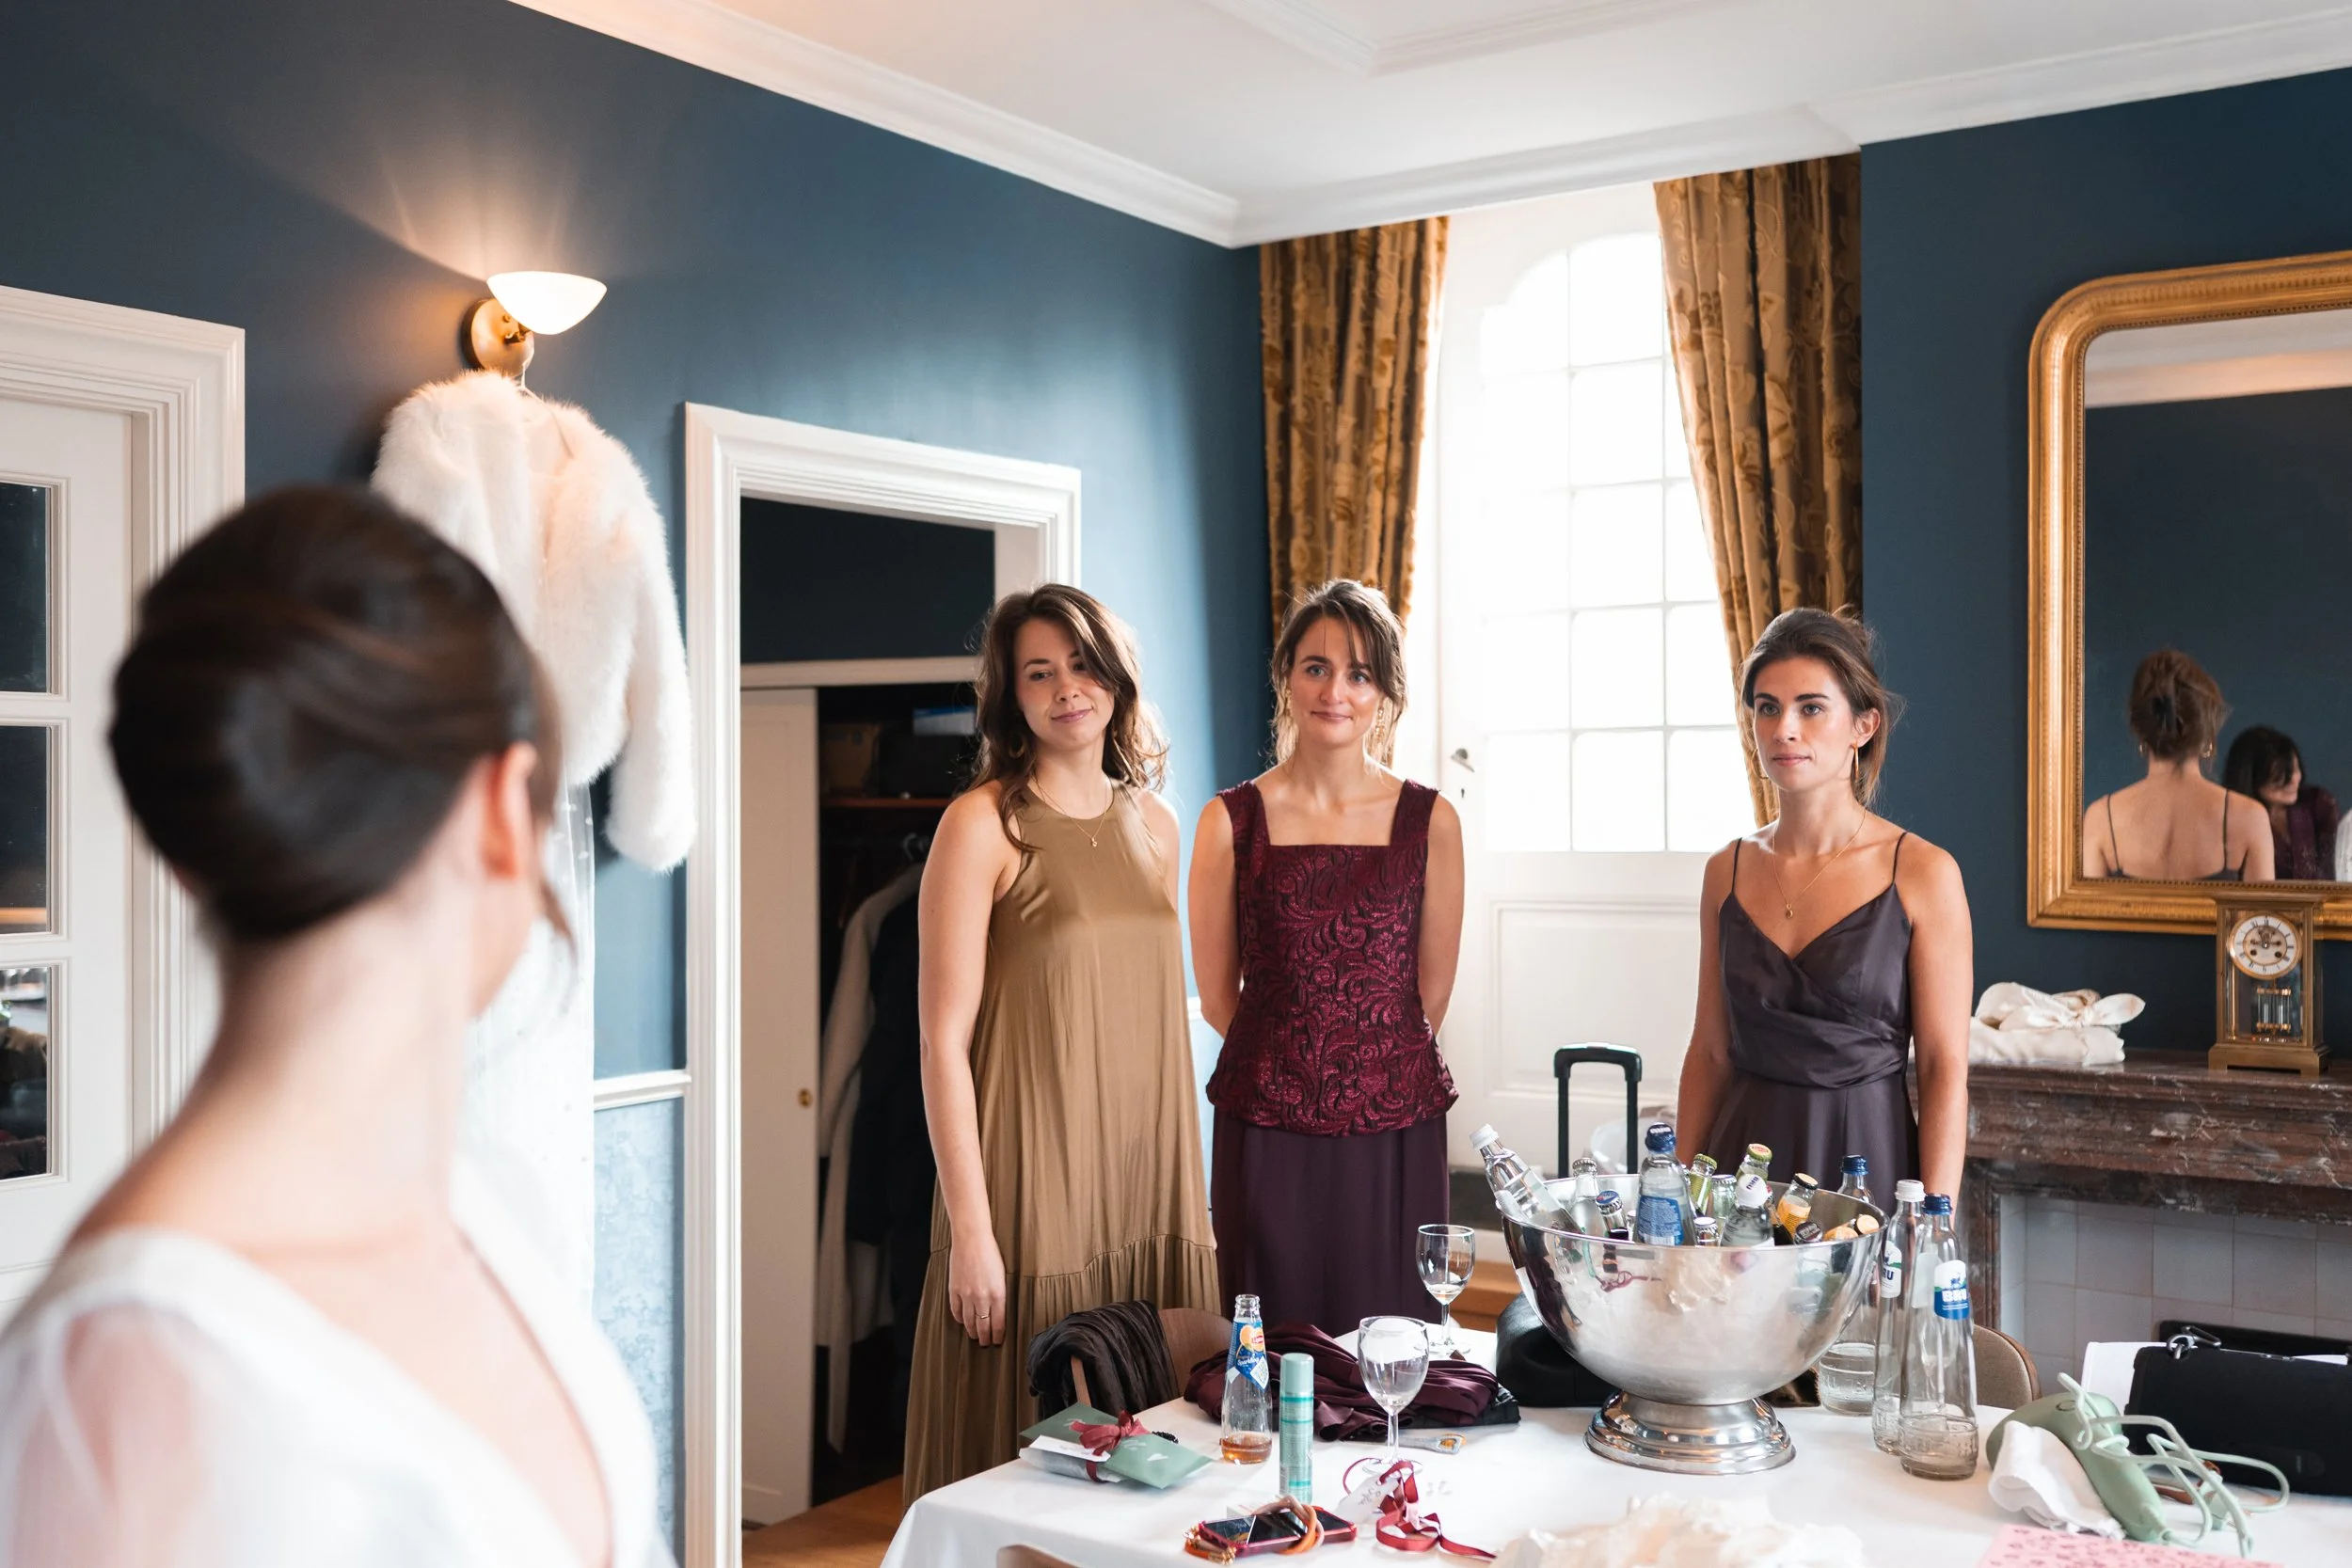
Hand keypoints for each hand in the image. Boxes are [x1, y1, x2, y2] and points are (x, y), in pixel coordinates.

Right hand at [948, 1228, 1007, 1346]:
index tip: (997, 1341)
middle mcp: (982, 1298)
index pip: (998, 1323)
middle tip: (985, 1343)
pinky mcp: (954, 1290)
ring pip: (968, 1321)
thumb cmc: (990, 1252)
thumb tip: (998, 1310)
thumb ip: (1000, 1294)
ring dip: (972, 1331)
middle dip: (985, 1337)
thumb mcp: (1003, 1275)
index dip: (997, 1335)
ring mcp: (966, 1295)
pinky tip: (963, 1321)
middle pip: (983, 1326)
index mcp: (997, 1294)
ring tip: (975, 1336)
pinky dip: (959, 1319)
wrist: (971, 1238)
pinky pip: (956, 1310)